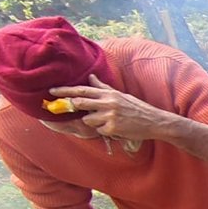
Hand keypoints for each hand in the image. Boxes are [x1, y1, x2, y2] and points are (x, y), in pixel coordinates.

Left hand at [50, 75, 176, 142]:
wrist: (155, 121)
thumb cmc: (138, 108)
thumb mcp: (121, 95)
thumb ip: (103, 87)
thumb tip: (90, 77)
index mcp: (109, 94)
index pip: (82, 90)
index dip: (65, 90)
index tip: (52, 91)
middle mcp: (108, 103)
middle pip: (80, 102)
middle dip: (70, 105)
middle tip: (62, 107)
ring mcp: (110, 116)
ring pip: (87, 119)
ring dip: (93, 122)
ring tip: (106, 122)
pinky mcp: (112, 128)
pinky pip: (99, 130)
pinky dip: (104, 130)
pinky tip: (116, 129)